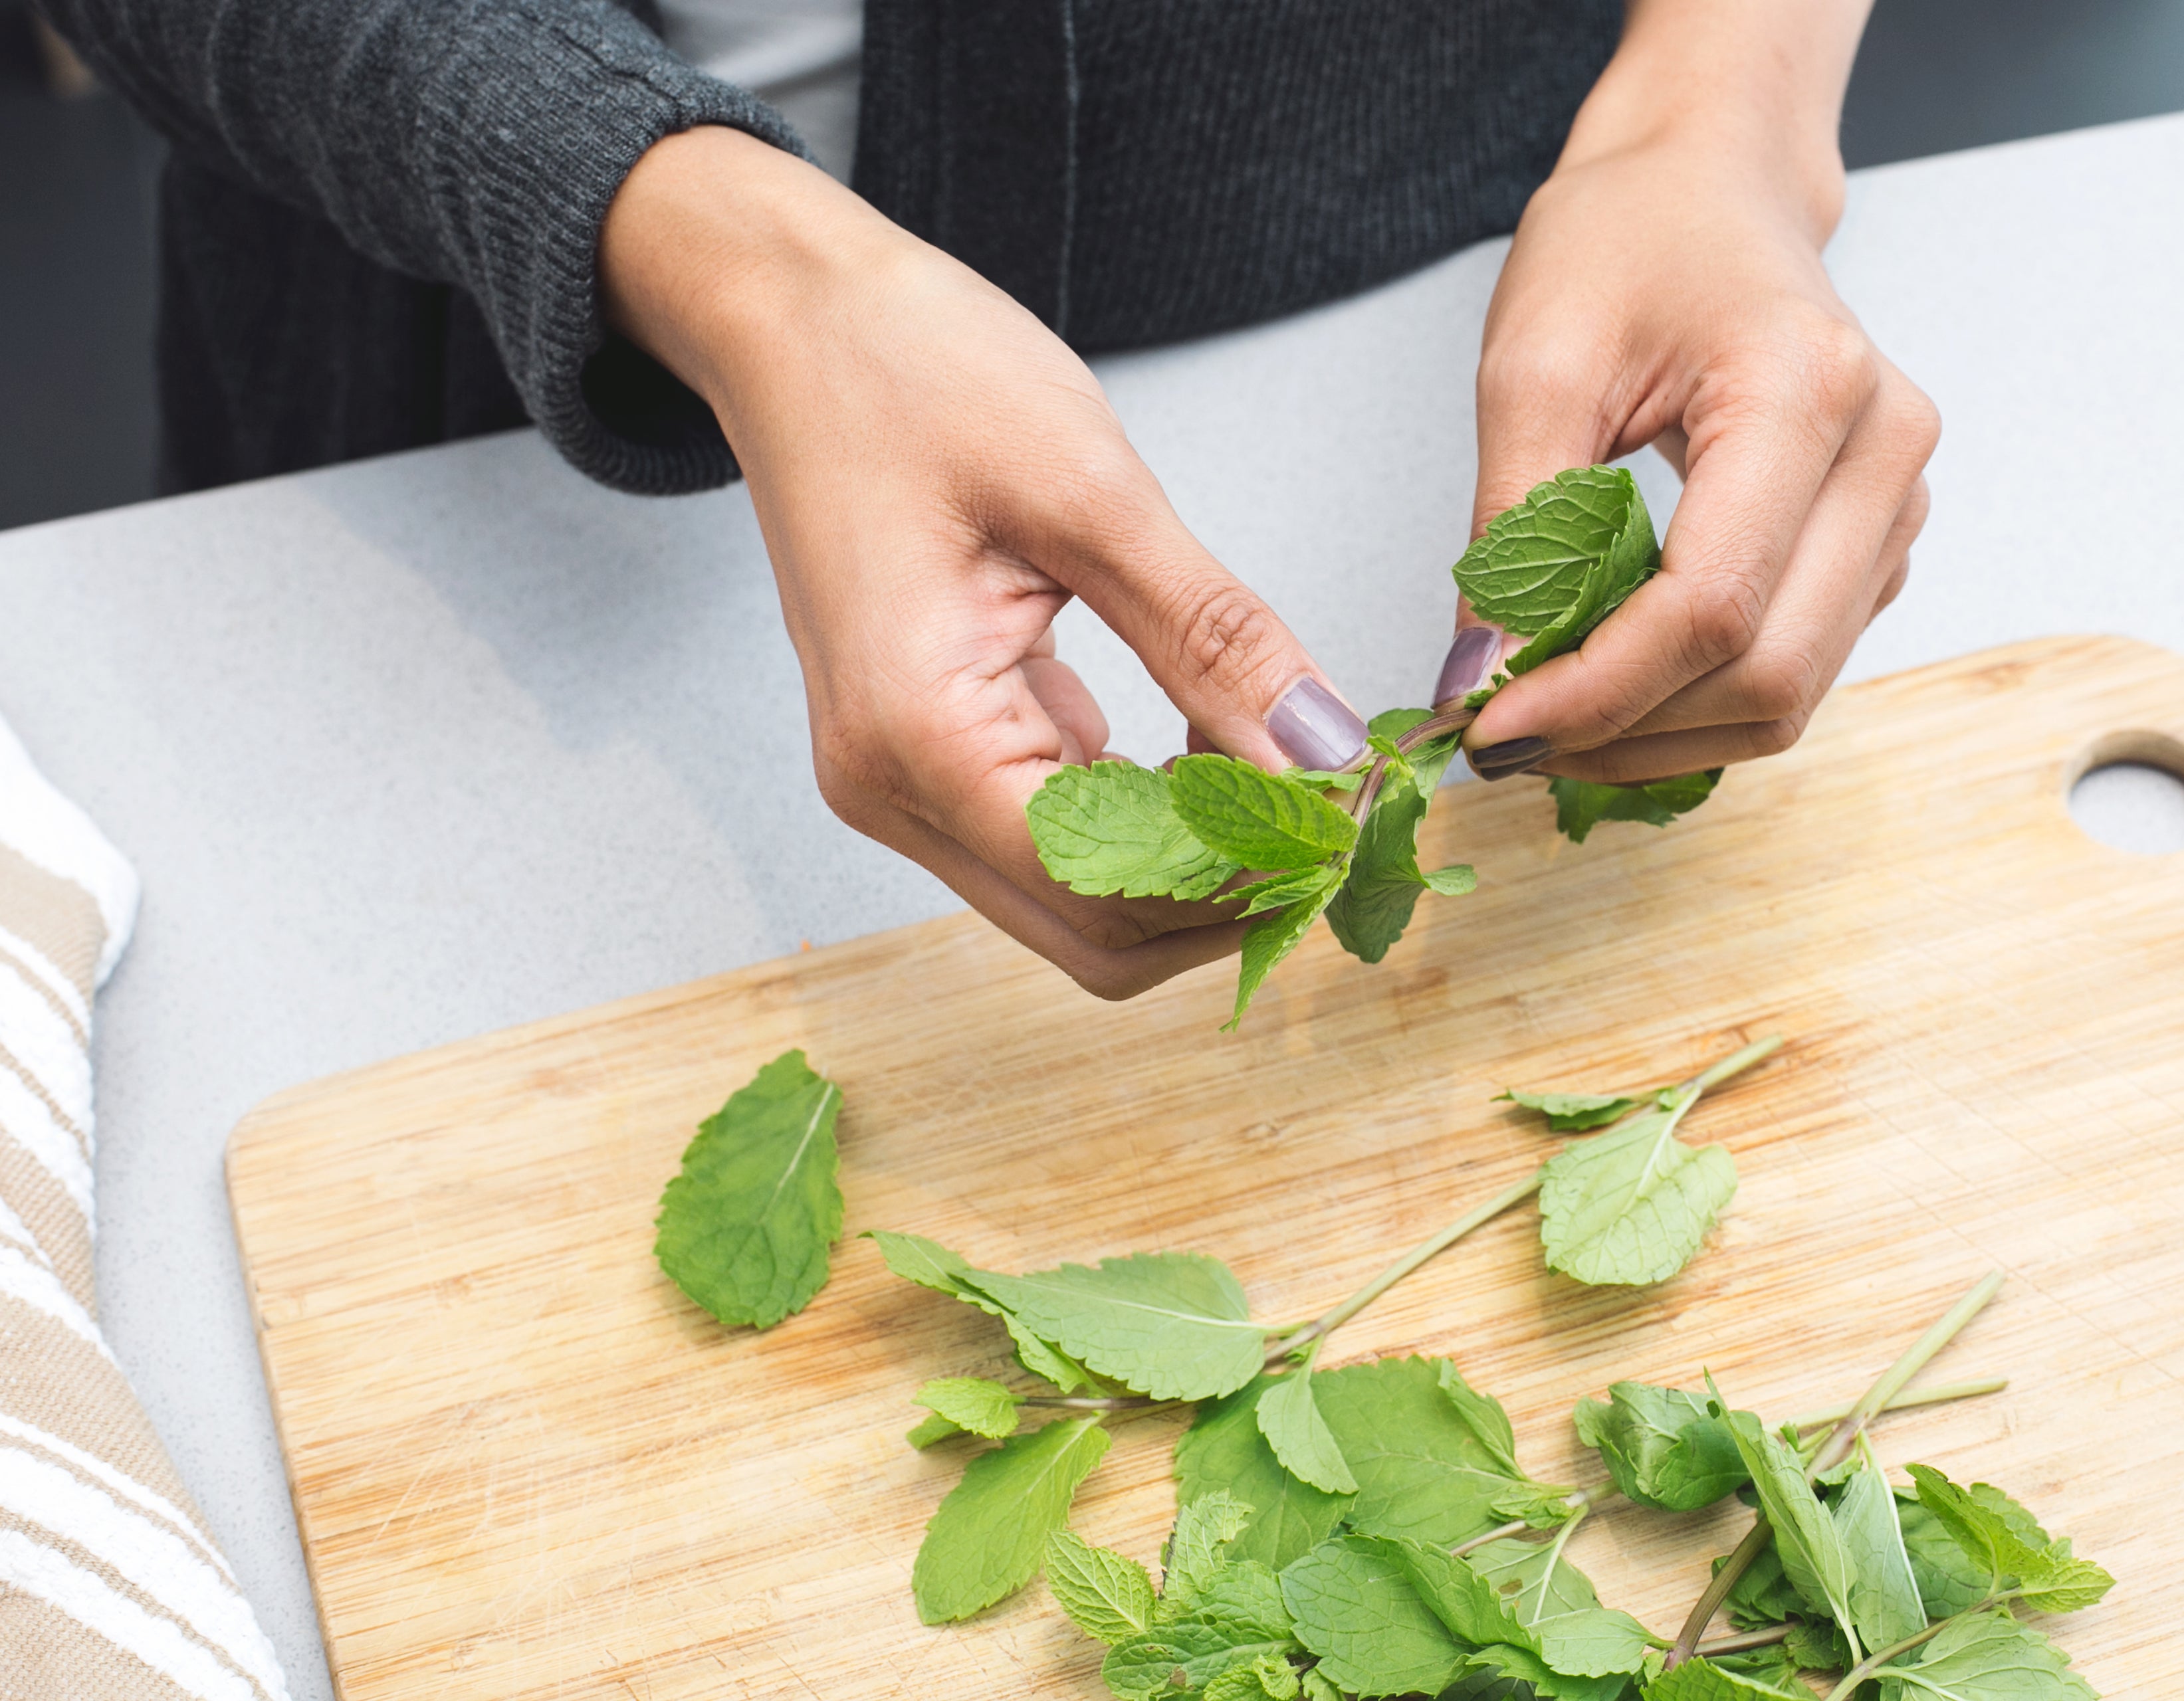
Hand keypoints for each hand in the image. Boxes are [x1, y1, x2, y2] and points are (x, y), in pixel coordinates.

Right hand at [599, 128, 1370, 994]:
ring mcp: (898, 777)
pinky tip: (1211, 738)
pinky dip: (1148, 811)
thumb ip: (1215, 640)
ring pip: (1080, 898)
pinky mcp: (924, 748)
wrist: (790, 315)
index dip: (1247, 877)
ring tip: (1293, 771)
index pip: (1111, 890)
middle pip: (1096, 934)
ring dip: (1194, 859)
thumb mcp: (1091, 494)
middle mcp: (890, 787)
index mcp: (917, 734)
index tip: (1354, 818)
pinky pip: (1054, 830)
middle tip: (1341, 810)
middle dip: (1229, 893)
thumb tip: (1323, 754)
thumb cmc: (905, 370)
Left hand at [1439, 0, 1937, 784]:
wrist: (1708, 187)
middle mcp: (1882, 458)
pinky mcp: (1874, 548)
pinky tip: (1613, 681)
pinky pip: (1794, 673)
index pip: (1712, 606)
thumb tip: (1486, 678)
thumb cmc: (1631, 241)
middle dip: (1624, 730)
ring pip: (1787, 697)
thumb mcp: (1535, 362)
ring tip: (1548, 717)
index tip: (1492, 725)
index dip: (1596, 691)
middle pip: (1765, 675)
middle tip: (1506, 737)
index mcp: (1809, 391)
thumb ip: (1513, 530)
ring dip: (1659, 736)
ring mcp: (1894, 509)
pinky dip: (1694, 706)